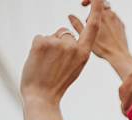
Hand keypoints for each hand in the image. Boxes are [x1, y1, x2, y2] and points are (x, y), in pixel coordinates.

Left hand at [20, 0, 102, 119]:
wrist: (42, 97)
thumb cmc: (57, 84)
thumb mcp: (74, 68)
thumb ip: (74, 50)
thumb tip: (66, 35)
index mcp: (84, 54)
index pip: (92, 28)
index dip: (96, 10)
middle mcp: (73, 46)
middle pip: (65, 33)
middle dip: (58, 43)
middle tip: (53, 64)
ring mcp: (58, 43)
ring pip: (52, 36)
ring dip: (47, 47)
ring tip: (45, 64)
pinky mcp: (42, 41)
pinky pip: (39, 37)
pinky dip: (36, 48)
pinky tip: (38, 61)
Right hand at [69, 2, 131, 80]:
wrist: (119, 55)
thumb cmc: (103, 48)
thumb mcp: (86, 37)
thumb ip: (77, 25)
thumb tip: (70, 16)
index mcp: (101, 15)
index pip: (95, 0)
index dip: (88, 0)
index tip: (83, 4)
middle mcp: (110, 14)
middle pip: (101, 5)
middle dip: (93, 8)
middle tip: (88, 18)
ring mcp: (117, 19)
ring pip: (107, 12)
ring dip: (101, 15)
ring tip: (96, 27)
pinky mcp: (122, 25)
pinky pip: (114, 18)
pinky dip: (108, 21)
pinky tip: (105, 31)